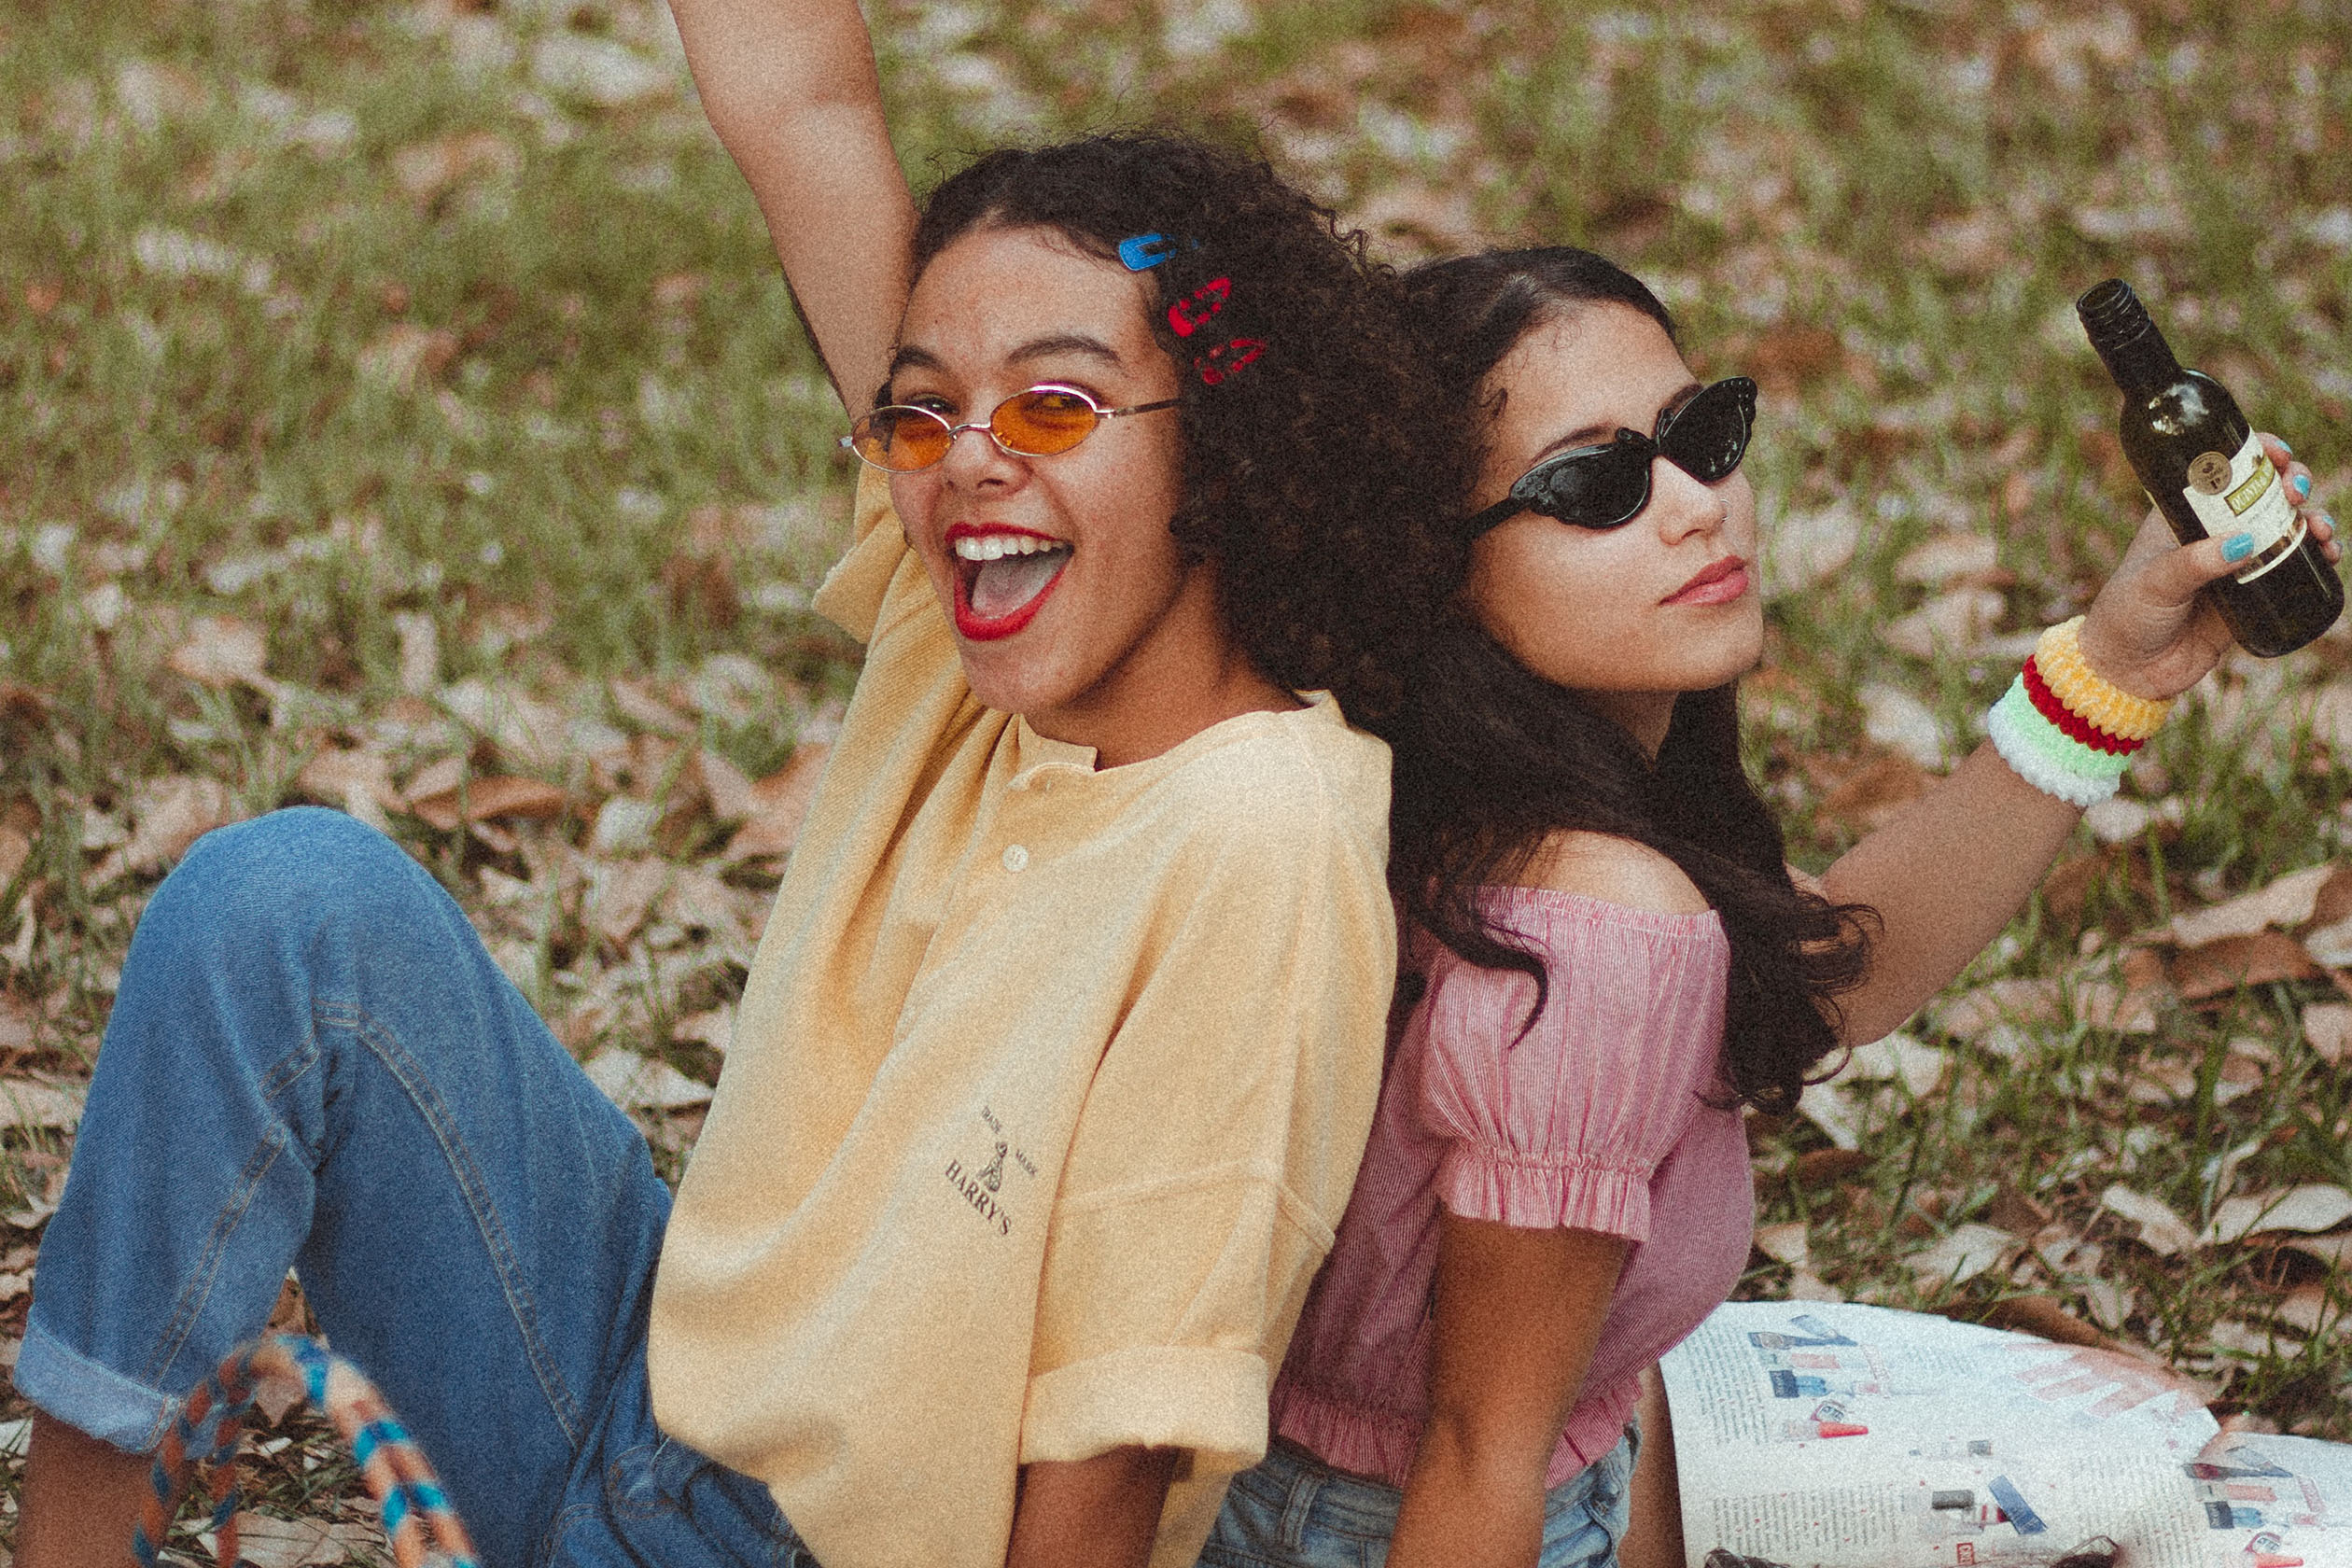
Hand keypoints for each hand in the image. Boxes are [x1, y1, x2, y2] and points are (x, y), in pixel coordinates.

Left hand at [2076, 433, 2336, 697]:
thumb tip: (2245, 543)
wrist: (2129, 672)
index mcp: (2182, 517)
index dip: (2255, 456)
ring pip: (2285, 530)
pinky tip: (2329, 555)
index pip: (2222, 474)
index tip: (2277, 454)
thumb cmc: (2128, 617)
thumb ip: (2195, 564)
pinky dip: (2316, 557)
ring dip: (2311, 521)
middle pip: (2263, 495)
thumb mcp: (2155, 583)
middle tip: (2296, 494)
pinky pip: (2292, 569)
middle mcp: (2212, 535)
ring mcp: (2235, 565)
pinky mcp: (2252, 596)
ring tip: (2320, 530)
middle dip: (2290, 485)